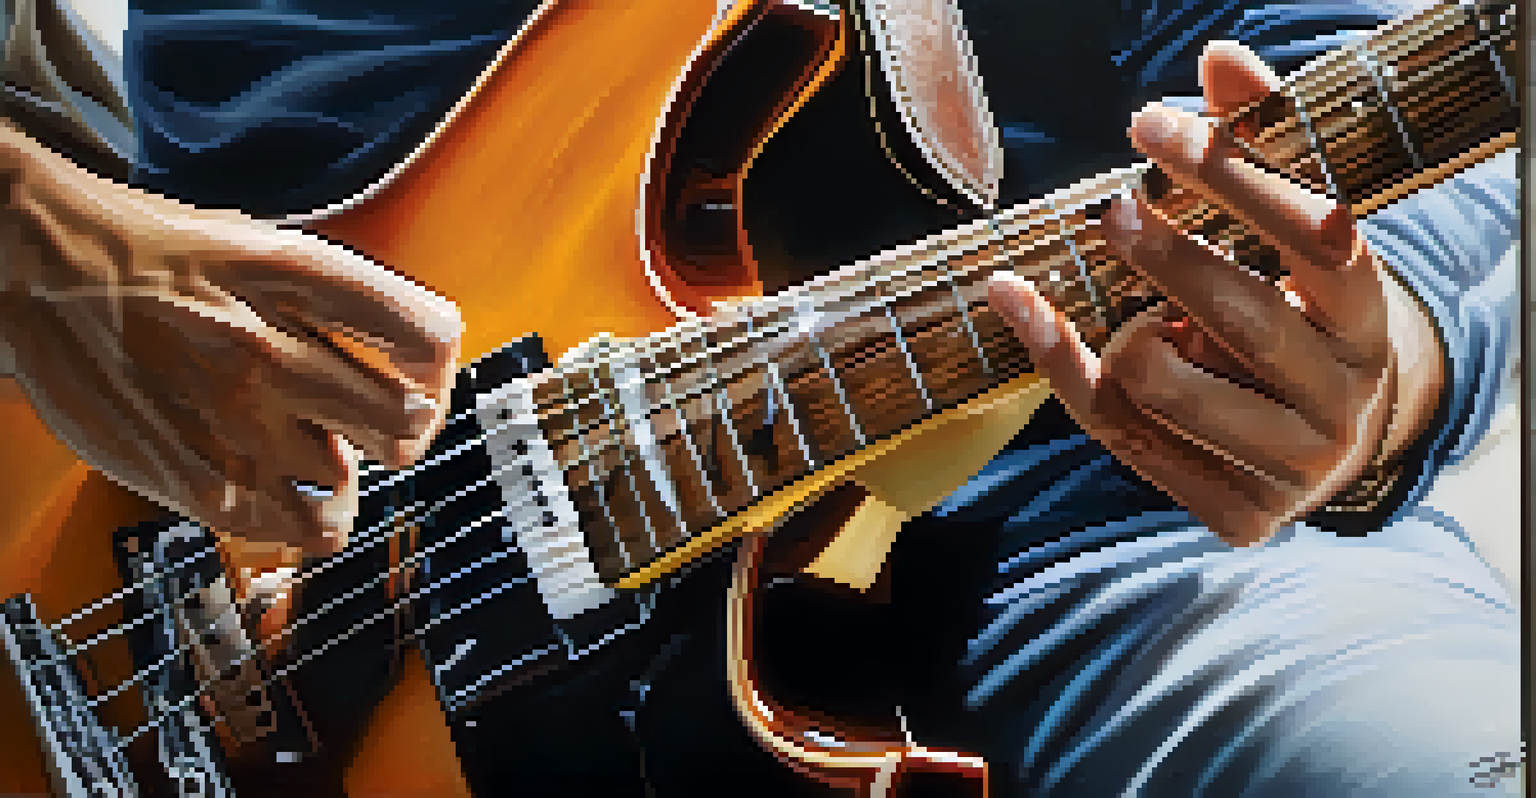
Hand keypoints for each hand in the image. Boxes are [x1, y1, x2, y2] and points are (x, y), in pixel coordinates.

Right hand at [0, 123, 460, 555]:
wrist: (38, 267)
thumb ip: (342, 297)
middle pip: (405, 422)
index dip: (439, 362)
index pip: (429, 336)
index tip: (422, 371)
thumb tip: (420, 352)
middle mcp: (269, 348)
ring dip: (347, 472)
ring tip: (319, 452)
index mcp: (295, 278)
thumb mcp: (263, 243)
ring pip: (352, 481)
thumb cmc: (158, 255)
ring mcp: (229, 419)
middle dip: (406, 426)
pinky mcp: (192, 478)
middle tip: (383, 422)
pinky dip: (313, 523)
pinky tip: (299, 499)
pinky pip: (297, 530)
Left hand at [988, 42, 1443, 544]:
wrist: (1323, 452)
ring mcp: (1292, 466)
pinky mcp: (1237, 515)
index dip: (1232, 171)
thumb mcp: (1291, 243)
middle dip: (1162, 253)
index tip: (1152, 122)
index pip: (1314, 233)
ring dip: (1124, 335)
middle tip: (1112, 209)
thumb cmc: (1293, 320)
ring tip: (1135, 317)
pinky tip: (1026, 316)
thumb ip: (1260, 148)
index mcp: (1368, 315)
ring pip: (1165, 386)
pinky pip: (1119, 434)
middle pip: (1240, 313)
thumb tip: (1218, 58)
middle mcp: (1341, 395)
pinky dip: (1063, 370)